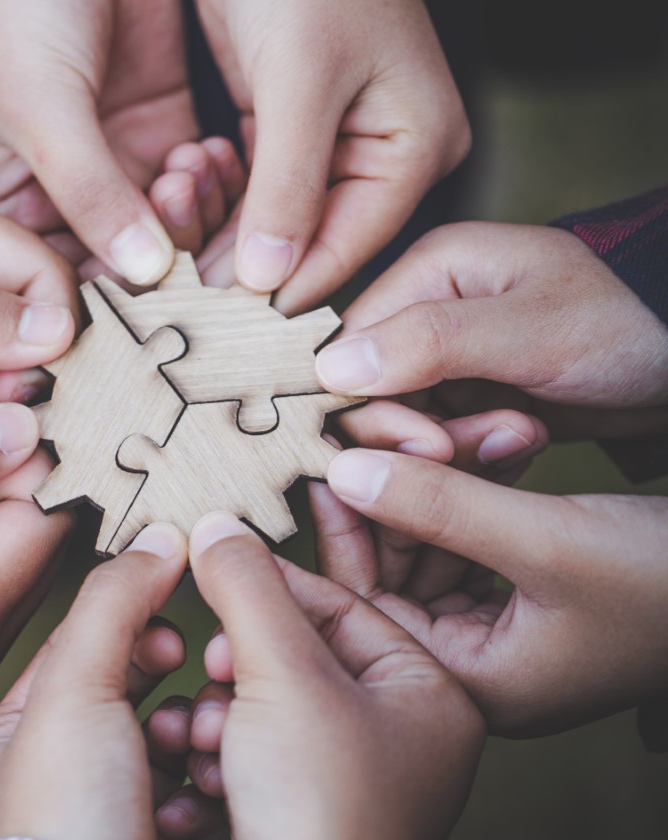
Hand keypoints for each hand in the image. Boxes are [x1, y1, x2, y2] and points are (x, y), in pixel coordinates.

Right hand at [0, 0, 194, 285]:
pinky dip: (214, 176)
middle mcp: (59, 194)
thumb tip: (144, 271)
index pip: (57, 277)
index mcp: (3, 203)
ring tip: (192, 166)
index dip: (108, 296)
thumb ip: (91, 193)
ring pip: (168, 225)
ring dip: (193, 209)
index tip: (159, 303)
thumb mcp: (41, 107)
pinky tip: (213, 150)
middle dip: (162, 253)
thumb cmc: (15, 7)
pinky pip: (198, 179)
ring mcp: (113, 163)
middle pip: (121, 260)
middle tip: (189, 230)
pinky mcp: (157, 126)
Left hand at [0, 524, 229, 839]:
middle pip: (127, 701)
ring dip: (194, 734)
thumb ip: (112, 606)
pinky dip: (205, 786)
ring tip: (199, 741)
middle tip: (196, 667)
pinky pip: (193, 797)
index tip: (169, 608)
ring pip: (169, 749)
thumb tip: (159, 535)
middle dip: (168, 680)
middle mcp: (55, 786)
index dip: (125, 622)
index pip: (75, 653)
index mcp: (13, 746)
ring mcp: (107, 825)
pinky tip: (205, 790)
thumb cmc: (67, 820)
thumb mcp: (74, 693)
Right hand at [187, 512, 483, 839]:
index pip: (343, 605)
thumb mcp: (281, 677)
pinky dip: (223, 754)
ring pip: (268, 706)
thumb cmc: (320, 814)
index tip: (219, 568)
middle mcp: (401, 739)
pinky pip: (256, 753)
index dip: (273, 585)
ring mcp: (354, 782)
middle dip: (242, 662)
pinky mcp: (306, 814)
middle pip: (301, 655)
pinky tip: (206, 769)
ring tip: (208, 730)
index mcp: (429, 699)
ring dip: (222, 711)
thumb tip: (217, 524)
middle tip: (214, 668)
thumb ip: (249, 588)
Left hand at [191, 0, 467, 310]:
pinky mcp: (290, 128)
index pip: (348, 245)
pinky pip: (256, 187)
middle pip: (313, 240)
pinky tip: (180, 221)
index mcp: (414, 144)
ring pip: (278, 219)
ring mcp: (337, 142)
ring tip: (172, 271)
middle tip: (187, 308)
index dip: (288, 288)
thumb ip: (287, 184)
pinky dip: (220, 202)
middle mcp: (384, 152)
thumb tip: (269, 278)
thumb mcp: (298, 79)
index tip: (227, 328)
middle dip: (251, 268)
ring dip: (227, 238)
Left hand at [312, 442, 667, 735]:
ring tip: (468, 425)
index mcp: (471, 681)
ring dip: (445, 478)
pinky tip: (500, 438)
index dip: (342, 532)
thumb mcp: (546, 541)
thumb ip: (440, 508)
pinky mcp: (524, 589)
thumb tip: (342, 471)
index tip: (320, 464)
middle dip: (401, 493)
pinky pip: (473, 531)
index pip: (367, 607)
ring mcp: (499, 626)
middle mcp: (475, 661)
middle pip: (396, 568)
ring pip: (434, 540)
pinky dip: (479, 484)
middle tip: (389, 427)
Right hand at [315, 223, 667, 439]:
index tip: (429, 443)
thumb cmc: (626, 326)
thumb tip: (331, 370)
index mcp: (430, 269)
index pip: (348, 348)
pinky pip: (438, 437)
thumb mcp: (533, 332)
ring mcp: (446, 355)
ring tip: (522, 438)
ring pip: (405, 422)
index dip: (371, 405)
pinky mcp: (467, 393)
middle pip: (372, 391)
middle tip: (495, 442)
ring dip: (457, 446)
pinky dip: (474, 452)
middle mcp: (426, 308)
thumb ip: (431, 344)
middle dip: (425, 431)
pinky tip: (519, 445)